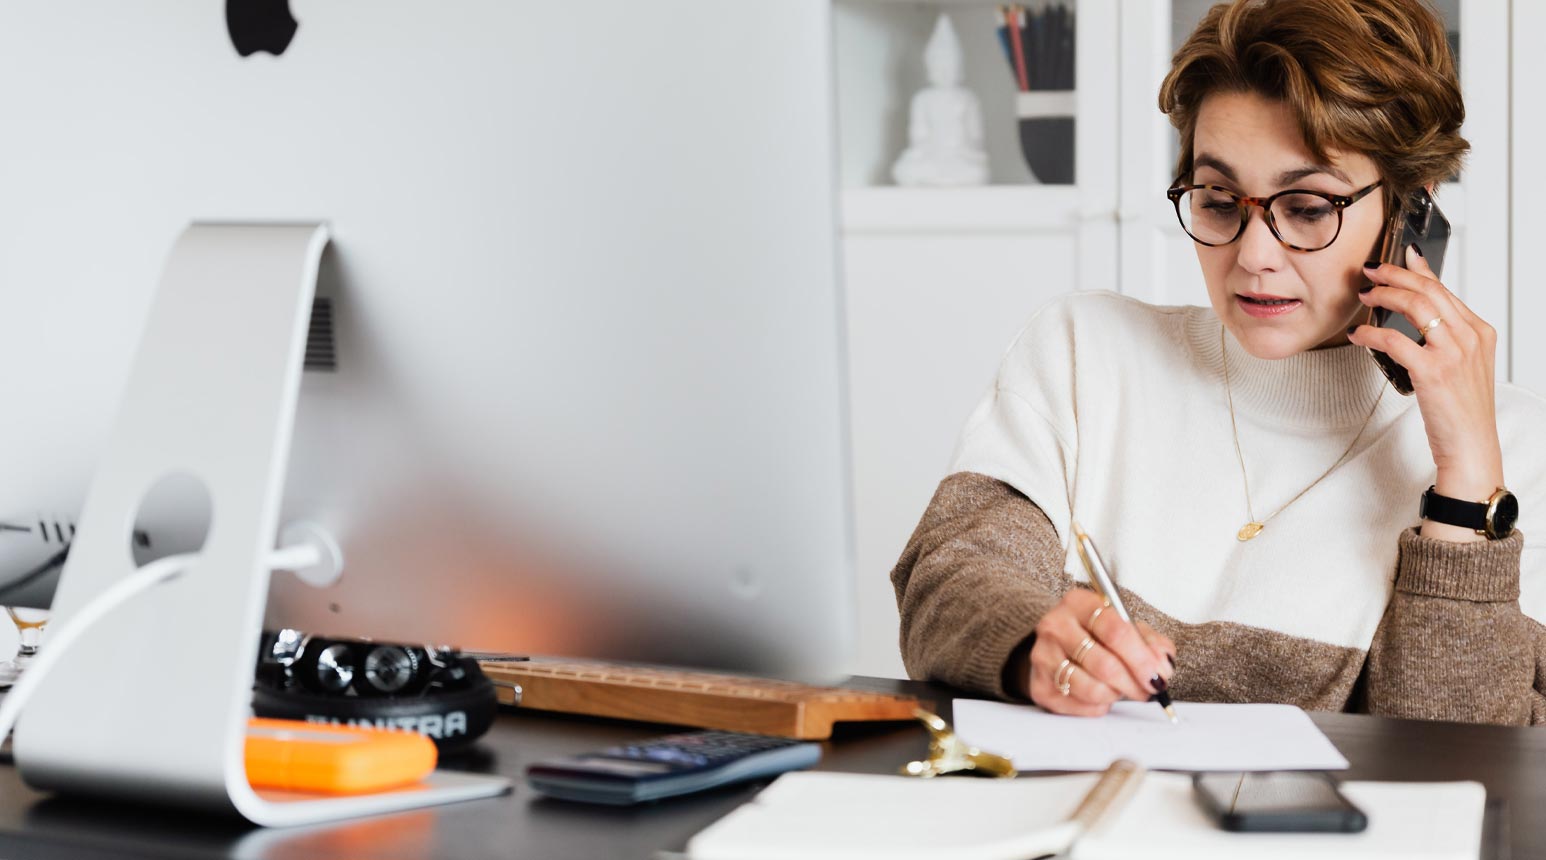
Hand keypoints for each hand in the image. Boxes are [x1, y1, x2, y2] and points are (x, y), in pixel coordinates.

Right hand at [1013, 587, 1174, 715]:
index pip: (1115, 630)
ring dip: (1114, 694)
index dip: (1141, 658)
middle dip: (1133, 683)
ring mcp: (1042, 655)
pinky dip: (1097, 705)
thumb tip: (1161, 664)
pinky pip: (1078, 705)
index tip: (1157, 675)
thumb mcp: (1126, 627)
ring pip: (1090, 688)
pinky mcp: (1039, 684)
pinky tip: (1100, 694)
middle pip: (1104, 664)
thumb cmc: (1097, 635)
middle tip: (1146, 690)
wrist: (1059, 646)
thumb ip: (1150, 642)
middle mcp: (1055, 625)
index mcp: (1079, 603)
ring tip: (1119, 689)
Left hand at [1351, 246, 1504, 531]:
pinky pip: (1394, 340)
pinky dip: (1371, 334)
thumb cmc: (1462, 411)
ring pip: (1414, 306)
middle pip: (1429, 290)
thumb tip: (1420, 316)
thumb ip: (1447, 338)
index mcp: (1479, 332)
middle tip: (1370, 271)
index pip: (1445, 290)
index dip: (1418, 270)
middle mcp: (1470, 337)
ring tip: (1364, 295)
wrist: (1471, 446)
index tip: (1400, 257)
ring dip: (1384, 296)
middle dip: (1395, 275)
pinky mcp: (1433, 371)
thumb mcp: (1463, 367)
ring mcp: (1453, 353)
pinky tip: (1358, 335)